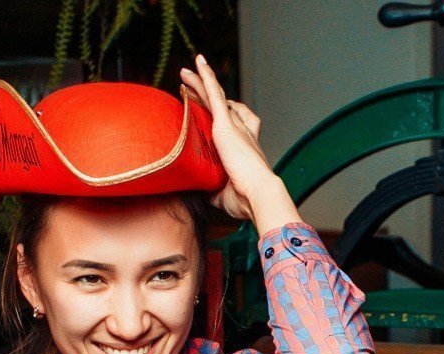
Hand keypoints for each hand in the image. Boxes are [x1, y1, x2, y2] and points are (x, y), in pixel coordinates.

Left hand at [178, 56, 298, 231]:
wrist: (257, 194)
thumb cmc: (244, 200)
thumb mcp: (221, 194)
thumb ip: (208, 187)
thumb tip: (195, 189)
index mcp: (244, 148)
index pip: (233, 125)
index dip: (221, 114)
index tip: (209, 109)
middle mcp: (242, 132)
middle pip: (223, 105)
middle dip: (207, 93)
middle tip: (193, 85)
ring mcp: (234, 126)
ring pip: (215, 96)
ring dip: (200, 82)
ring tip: (186, 72)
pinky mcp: (225, 124)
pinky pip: (214, 94)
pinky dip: (206, 77)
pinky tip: (198, 64)